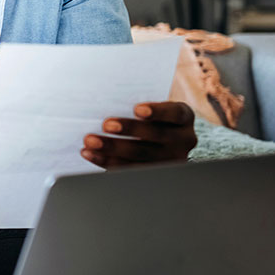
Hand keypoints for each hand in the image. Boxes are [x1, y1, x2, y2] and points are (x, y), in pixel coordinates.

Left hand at [81, 101, 196, 167]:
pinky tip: (91, 154)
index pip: (174, 113)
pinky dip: (107, 161)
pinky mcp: (155, 174)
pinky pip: (129, 169)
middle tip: (106, 125)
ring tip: (91, 141)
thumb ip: (139, 106)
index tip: (137, 109)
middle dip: (129, 130)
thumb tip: (108, 100)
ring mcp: (172, 159)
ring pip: (141, 155)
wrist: (162, 140)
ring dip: (112, 148)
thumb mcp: (154, 108)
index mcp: (184, 117)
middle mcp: (184, 139)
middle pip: (156, 135)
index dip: (157, 111)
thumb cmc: (150, 116)